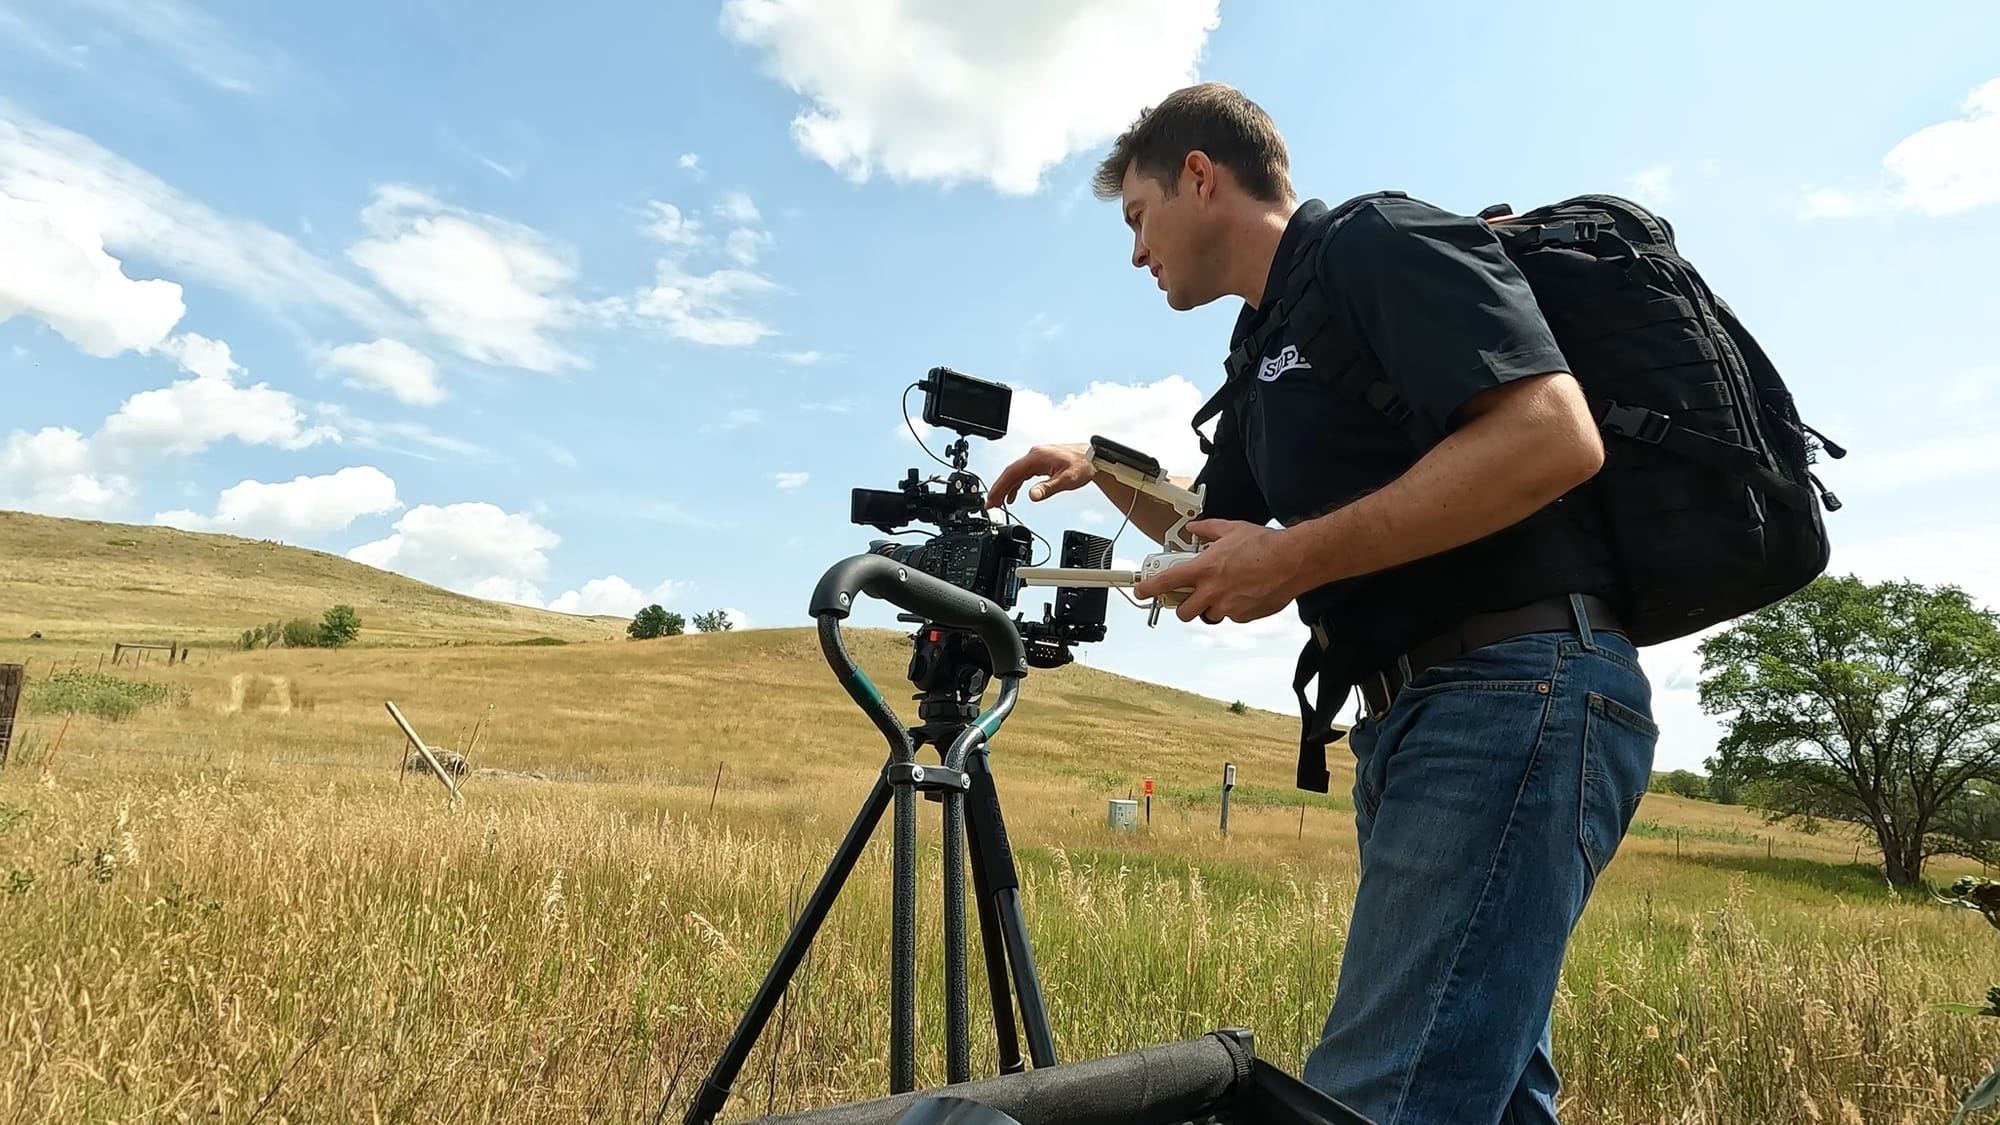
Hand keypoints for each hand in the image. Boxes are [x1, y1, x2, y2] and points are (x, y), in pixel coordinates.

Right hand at [983, 443, 1092, 510]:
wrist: (1094, 458)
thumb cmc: (1083, 465)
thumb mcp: (1065, 480)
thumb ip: (1047, 489)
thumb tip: (1032, 496)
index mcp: (1036, 457)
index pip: (1011, 473)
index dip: (999, 487)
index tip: (991, 499)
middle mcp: (1034, 456)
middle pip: (1010, 473)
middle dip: (999, 489)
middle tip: (990, 505)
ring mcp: (1037, 458)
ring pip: (1015, 474)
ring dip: (1006, 488)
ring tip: (998, 503)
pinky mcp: (1041, 463)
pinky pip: (1023, 474)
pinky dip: (1016, 485)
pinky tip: (1014, 496)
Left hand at [1132, 518, 1304, 624]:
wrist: (1293, 561)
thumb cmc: (1265, 545)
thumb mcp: (1231, 529)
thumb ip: (1208, 530)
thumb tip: (1196, 527)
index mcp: (1204, 569)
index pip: (1166, 582)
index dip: (1149, 588)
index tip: (1141, 592)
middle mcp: (1212, 591)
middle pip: (1183, 611)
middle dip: (1183, 605)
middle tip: (1191, 594)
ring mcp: (1228, 607)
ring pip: (1208, 615)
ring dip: (1210, 606)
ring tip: (1225, 589)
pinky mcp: (1244, 616)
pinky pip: (1231, 616)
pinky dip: (1233, 607)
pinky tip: (1244, 592)